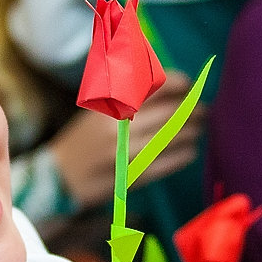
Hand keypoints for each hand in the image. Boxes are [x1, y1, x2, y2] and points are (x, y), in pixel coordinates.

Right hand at [51, 70, 203, 205]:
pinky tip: (189, 150)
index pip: (156, 86)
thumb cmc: (84, 140)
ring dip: (194, 131)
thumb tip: (170, 85)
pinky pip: (171, 161)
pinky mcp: (134, 175)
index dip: (180, 83)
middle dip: (194, 110)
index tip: (189, 86)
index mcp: (111, 104)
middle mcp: (120, 125)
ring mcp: (127, 151)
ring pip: (176, 136)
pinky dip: (186, 154)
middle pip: (172, 112)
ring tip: (198, 129)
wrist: (59, 177)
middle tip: (202, 110)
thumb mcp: (99, 110)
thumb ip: (129, 96)